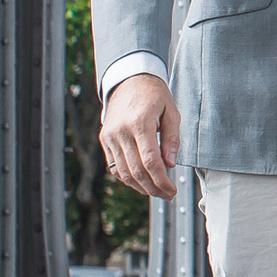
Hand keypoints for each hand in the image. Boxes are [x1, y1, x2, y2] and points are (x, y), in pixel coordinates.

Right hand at [101, 73, 182, 199]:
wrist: (129, 80)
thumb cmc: (154, 95)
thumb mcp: (171, 112)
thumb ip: (172, 139)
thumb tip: (170, 164)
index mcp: (140, 123)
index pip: (150, 161)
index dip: (161, 180)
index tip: (172, 190)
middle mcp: (121, 131)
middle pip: (136, 170)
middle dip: (153, 188)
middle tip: (167, 195)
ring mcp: (110, 136)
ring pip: (123, 172)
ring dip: (140, 186)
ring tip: (156, 191)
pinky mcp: (105, 139)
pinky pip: (115, 166)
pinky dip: (127, 178)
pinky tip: (142, 182)